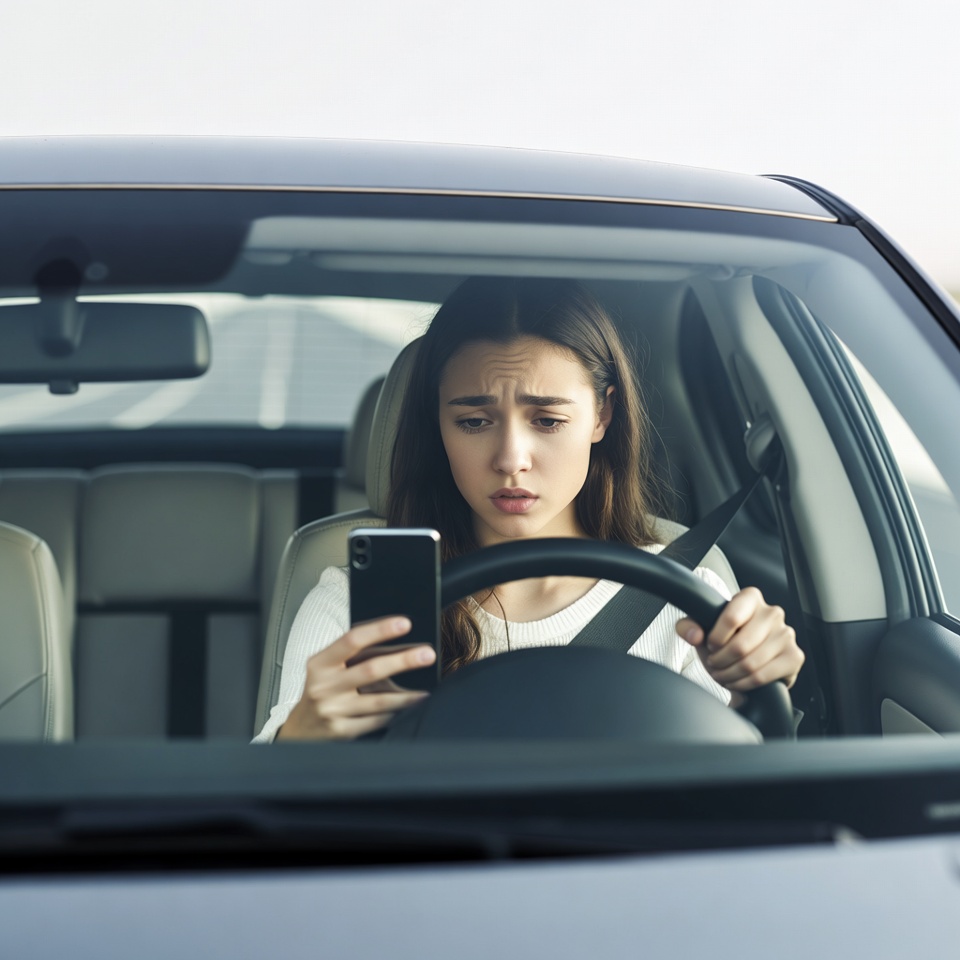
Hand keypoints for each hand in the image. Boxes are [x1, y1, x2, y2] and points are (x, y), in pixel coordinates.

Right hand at [277, 616, 435, 740]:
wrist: (299, 729)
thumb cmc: (322, 689)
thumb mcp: (326, 668)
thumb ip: (351, 655)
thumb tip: (395, 641)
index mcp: (320, 663)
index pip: (352, 640)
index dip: (379, 630)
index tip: (405, 623)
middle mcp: (324, 686)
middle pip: (370, 670)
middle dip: (403, 660)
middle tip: (427, 654)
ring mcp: (332, 710)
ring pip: (378, 701)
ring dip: (406, 696)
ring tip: (427, 690)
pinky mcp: (341, 731)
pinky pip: (376, 721)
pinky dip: (395, 714)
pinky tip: (409, 708)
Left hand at [676, 587, 803, 693]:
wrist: (745, 663)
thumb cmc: (725, 641)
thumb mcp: (702, 630)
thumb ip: (688, 626)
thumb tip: (694, 635)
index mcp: (750, 597)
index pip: (732, 617)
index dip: (716, 637)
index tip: (711, 645)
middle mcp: (772, 612)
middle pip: (740, 645)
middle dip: (721, 660)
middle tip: (714, 664)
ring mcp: (786, 634)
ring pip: (751, 663)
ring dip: (730, 674)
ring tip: (722, 674)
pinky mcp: (794, 656)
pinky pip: (762, 676)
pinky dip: (743, 683)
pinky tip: (737, 681)